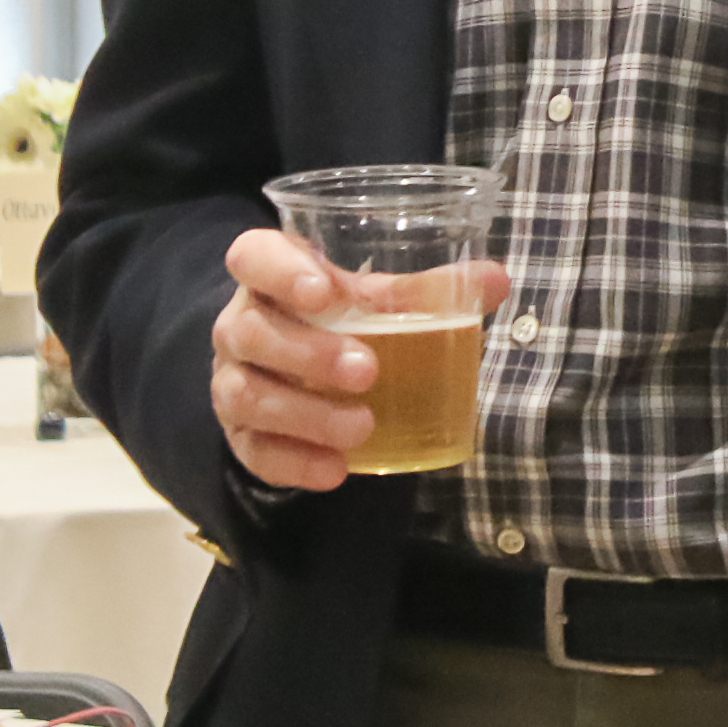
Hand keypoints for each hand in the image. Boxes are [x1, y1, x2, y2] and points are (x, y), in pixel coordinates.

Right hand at [210, 229, 508, 489]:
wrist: (301, 370)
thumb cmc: (345, 317)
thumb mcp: (379, 296)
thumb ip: (429, 288)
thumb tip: (495, 281)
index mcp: (271, 274)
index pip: (252, 255)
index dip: (281, 271)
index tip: (325, 293)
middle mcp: (240, 323)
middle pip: (250, 332)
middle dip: (308, 352)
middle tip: (367, 370)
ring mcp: (232, 379)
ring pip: (246, 395)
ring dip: (305, 413)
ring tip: (363, 427)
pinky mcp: (238, 432)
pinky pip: (252, 450)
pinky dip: (294, 462)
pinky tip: (336, 471)